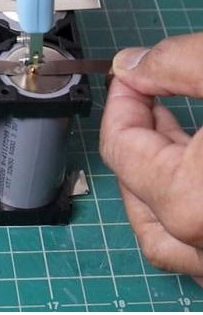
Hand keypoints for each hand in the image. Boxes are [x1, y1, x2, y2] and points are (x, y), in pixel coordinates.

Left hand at [100, 33, 202, 280]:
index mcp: (193, 201)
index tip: (135, 74)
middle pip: (135, 187)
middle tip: (154, 96)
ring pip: (163, 231)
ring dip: (157, 180)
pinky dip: (187, 210)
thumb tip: (136, 64)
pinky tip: (201, 172)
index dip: (123, 100)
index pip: (120, 145)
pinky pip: (198, 249)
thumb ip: (180, 64)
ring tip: (174, 136)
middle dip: (139, 133)